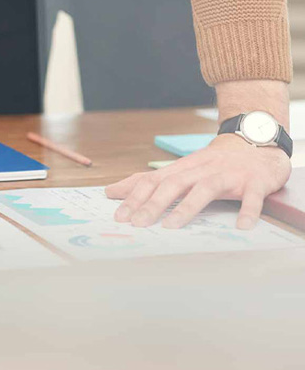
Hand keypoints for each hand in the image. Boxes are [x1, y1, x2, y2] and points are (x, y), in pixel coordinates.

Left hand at [105, 134, 290, 229]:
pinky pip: (252, 197)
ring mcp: (229, 174)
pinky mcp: (256, 181)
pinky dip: (248, 210)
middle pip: (174, 184)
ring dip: (187, 207)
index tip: (119, 215)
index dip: (135, 196)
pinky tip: (242, 226)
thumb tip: (112, 191)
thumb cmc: (213, 162)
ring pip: (205, 188)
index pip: (154, 180)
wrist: (257, 142)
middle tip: (137, 223)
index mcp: (184, 168)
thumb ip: (149, 182)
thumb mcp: (180, 169)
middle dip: (153, 203)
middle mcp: (203, 169)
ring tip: (171, 226)